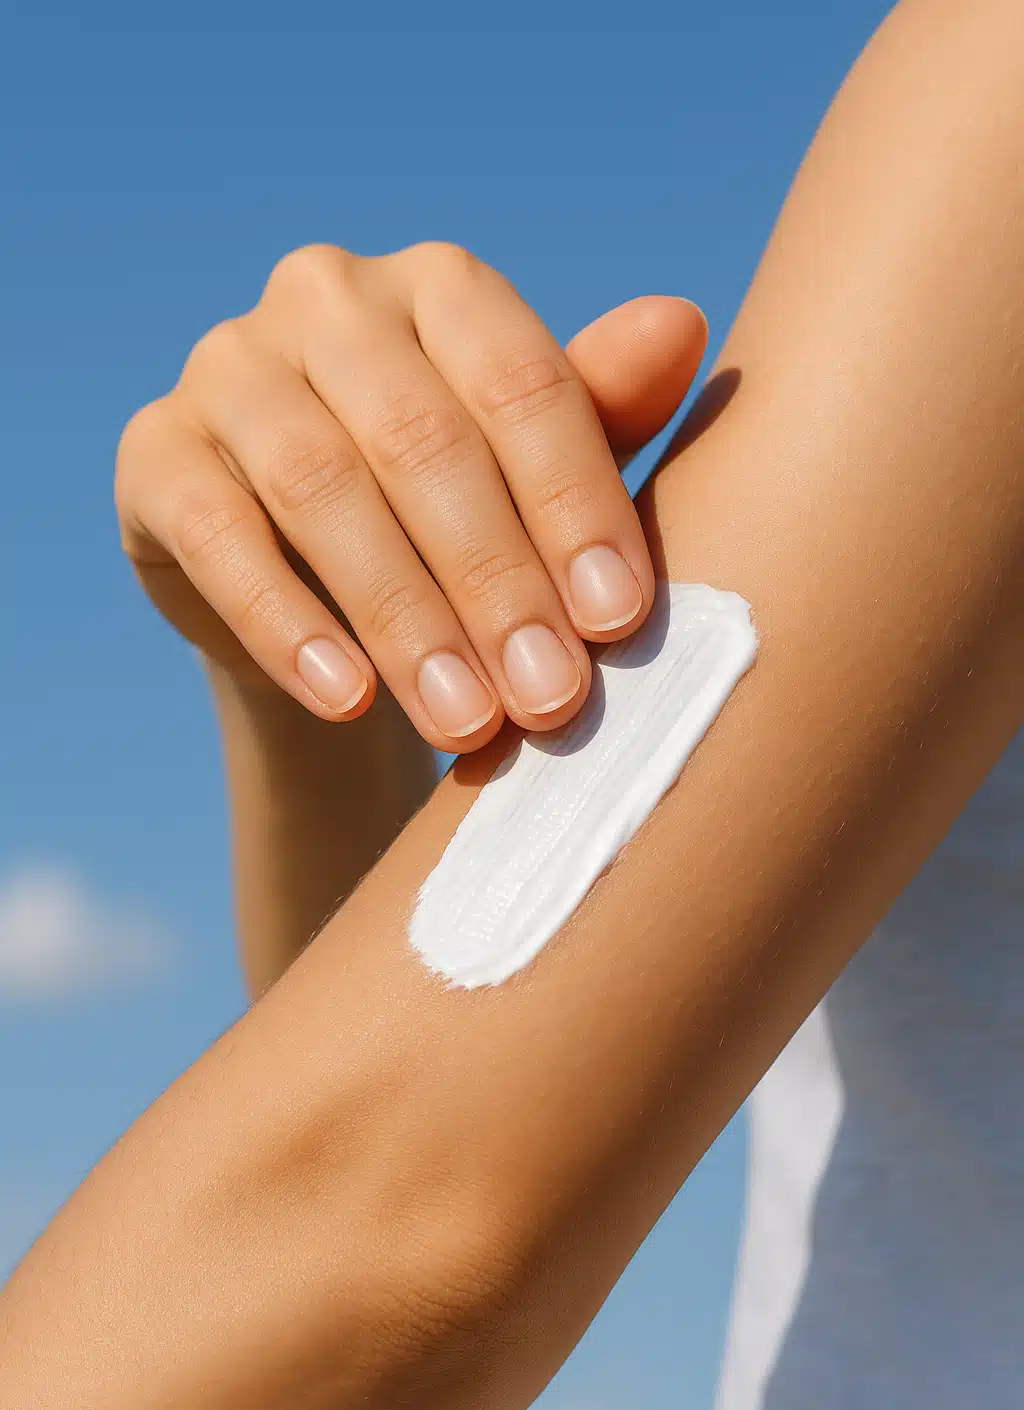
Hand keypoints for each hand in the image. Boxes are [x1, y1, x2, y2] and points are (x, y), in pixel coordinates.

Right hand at [116, 243, 705, 750]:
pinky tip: (345, 702)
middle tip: (550, 700)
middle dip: (495, 583)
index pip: (519, 383)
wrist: (324, 583)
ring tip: (465, 722)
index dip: (572, 503)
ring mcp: (230, 367)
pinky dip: (286, 624)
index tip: (619, 620)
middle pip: (423, 442)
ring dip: (403, 618)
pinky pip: (220, 537)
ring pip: (322, 490)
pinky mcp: (155, 451)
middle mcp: (327, 299)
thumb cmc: (460, 515)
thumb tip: (681, 326)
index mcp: (441, 287)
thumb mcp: (537, 474)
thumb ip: (604, 412)